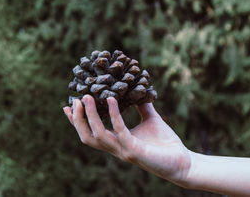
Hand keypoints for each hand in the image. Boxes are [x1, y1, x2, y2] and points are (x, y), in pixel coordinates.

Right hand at [63, 95, 191, 185]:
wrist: (183, 161)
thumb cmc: (166, 143)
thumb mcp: (149, 119)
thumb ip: (140, 106)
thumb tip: (136, 88)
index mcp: (116, 142)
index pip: (90, 133)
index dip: (76, 121)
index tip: (67, 105)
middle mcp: (116, 148)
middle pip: (87, 137)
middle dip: (78, 119)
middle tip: (75, 100)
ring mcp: (124, 151)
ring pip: (98, 135)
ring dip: (90, 116)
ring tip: (87, 97)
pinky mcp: (135, 151)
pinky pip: (120, 131)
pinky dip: (114, 115)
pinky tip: (112, 99)